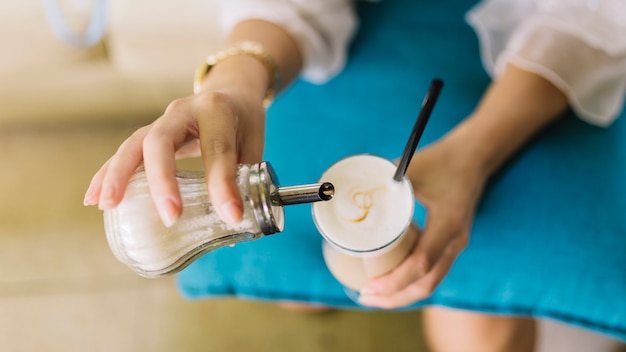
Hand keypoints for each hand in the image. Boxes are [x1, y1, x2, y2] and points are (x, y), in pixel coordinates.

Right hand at [83, 88, 265, 226]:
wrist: (229, 91)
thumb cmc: (243, 123)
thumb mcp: (253, 146)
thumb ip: (245, 181)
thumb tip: (234, 227)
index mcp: (217, 111)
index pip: (218, 149)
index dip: (223, 185)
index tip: (231, 216)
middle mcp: (184, 110)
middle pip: (162, 141)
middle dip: (163, 180)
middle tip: (169, 217)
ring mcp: (162, 120)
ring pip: (134, 144)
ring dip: (119, 176)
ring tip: (108, 206)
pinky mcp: (149, 132)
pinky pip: (124, 152)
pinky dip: (107, 175)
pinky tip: (93, 198)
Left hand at [358, 132, 488, 307]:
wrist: (474, 157)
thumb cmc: (441, 160)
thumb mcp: (409, 168)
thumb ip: (380, 183)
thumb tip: (342, 194)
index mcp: (447, 222)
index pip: (421, 263)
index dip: (394, 280)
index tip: (369, 287)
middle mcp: (456, 240)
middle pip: (426, 283)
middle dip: (394, 297)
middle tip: (364, 297)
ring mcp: (456, 244)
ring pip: (431, 282)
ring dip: (402, 294)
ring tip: (373, 296)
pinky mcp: (452, 244)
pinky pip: (433, 273)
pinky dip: (411, 283)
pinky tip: (391, 282)